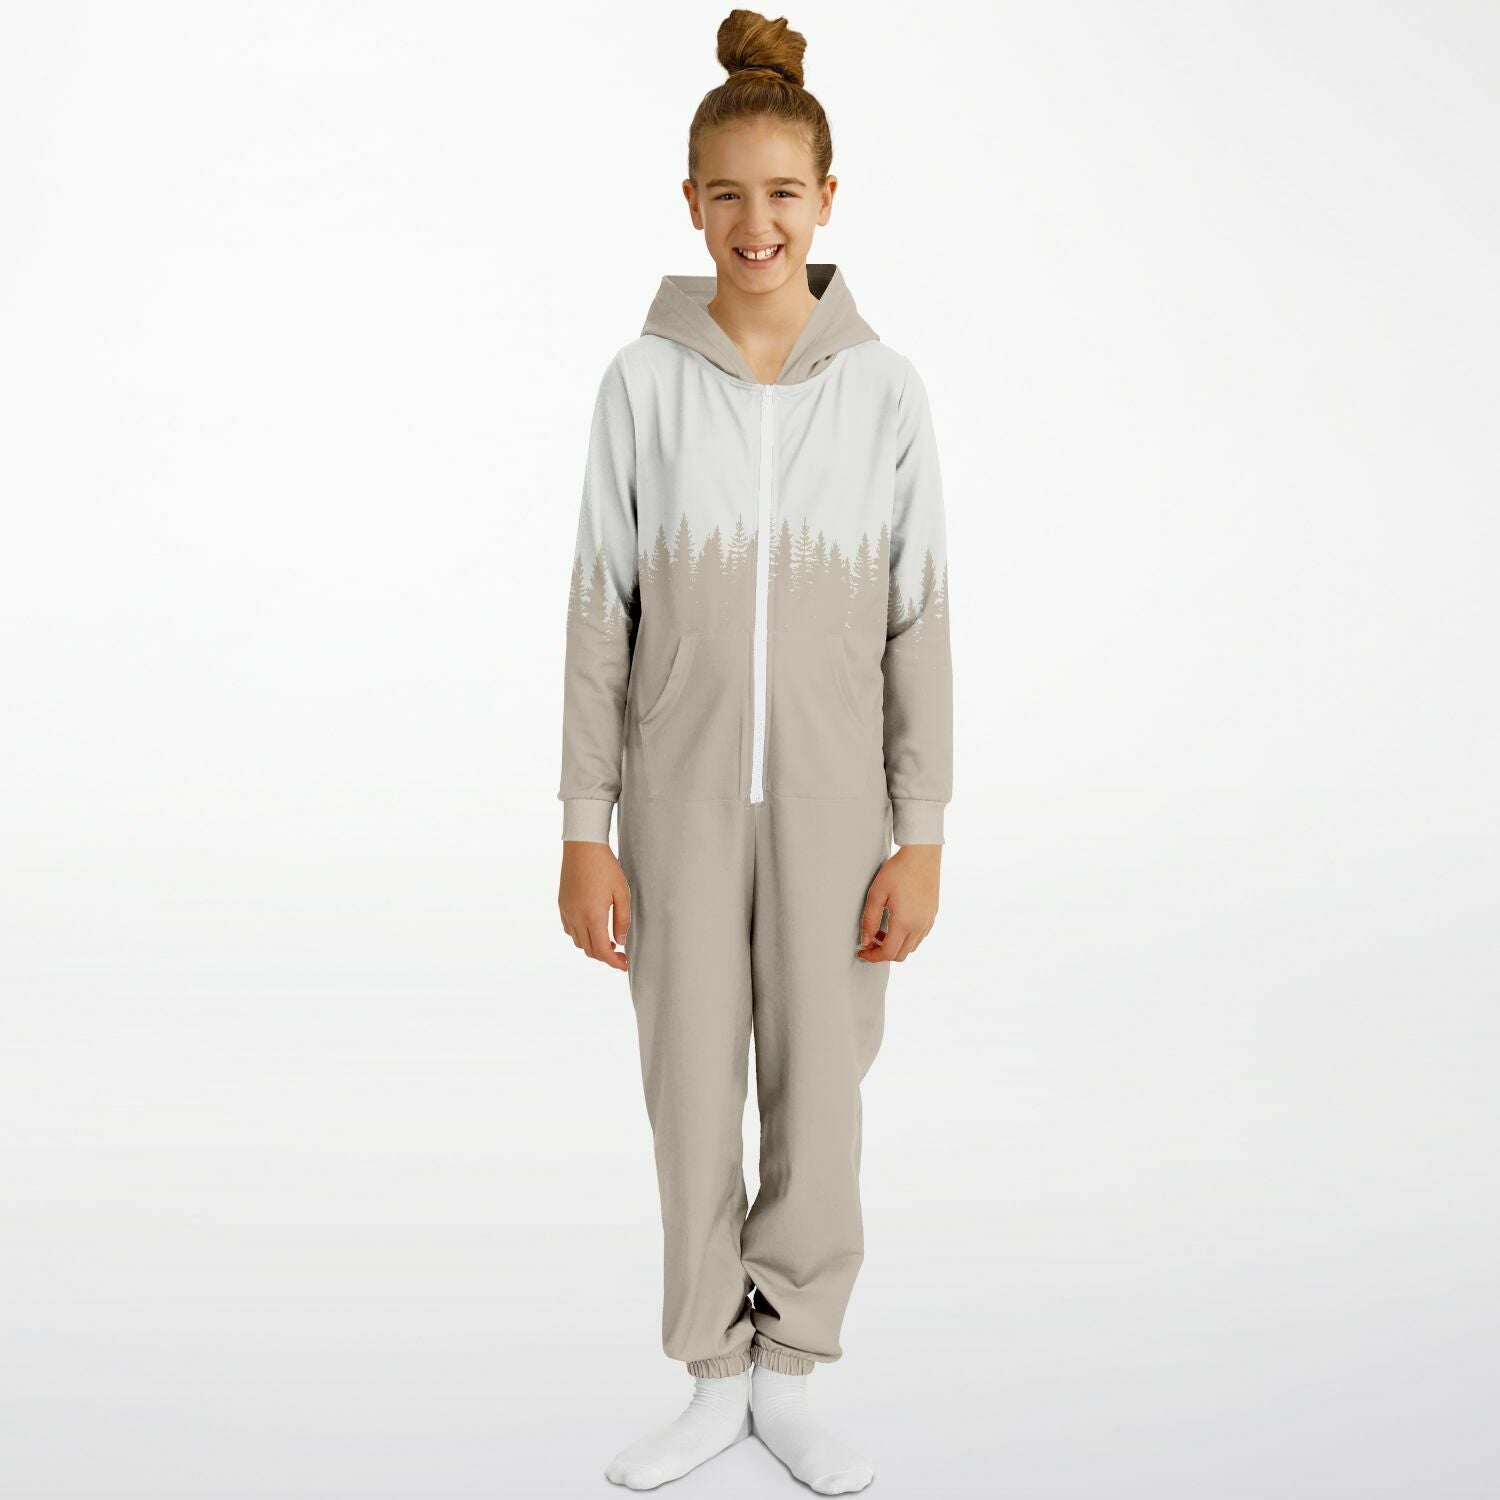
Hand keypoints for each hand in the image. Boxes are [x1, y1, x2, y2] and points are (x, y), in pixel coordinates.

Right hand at [558, 840, 630, 970]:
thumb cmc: (606, 867)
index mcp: (593, 916)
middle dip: (605, 956)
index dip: (614, 962)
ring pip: (578, 942)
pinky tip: (593, 927)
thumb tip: (620, 941)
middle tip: (620, 953)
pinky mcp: (562, 905)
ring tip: (609, 940)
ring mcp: (567, 911)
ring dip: (593, 946)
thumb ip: (622, 920)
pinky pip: (570, 930)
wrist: (583, 846)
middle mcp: (576, 917)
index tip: (625, 965)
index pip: (602, 951)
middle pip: (589, 950)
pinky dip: (582, 935)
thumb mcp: (622, 893)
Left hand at [857, 844, 940, 962]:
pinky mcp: (932, 915)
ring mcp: (928, 921)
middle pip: (900, 955)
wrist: (922, 854)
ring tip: (881, 931)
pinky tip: (896, 924)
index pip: (888, 953)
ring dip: (895, 945)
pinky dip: (906, 938)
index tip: (862, 952)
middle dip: (882, 953)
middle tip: (870, 941)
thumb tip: (865, 941)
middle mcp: (919, 926)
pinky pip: (920, 936)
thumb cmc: (898, 870)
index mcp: (904, 923)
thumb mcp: (876, 894)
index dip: (872, 956)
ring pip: (911, 947)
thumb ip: (869, 920)